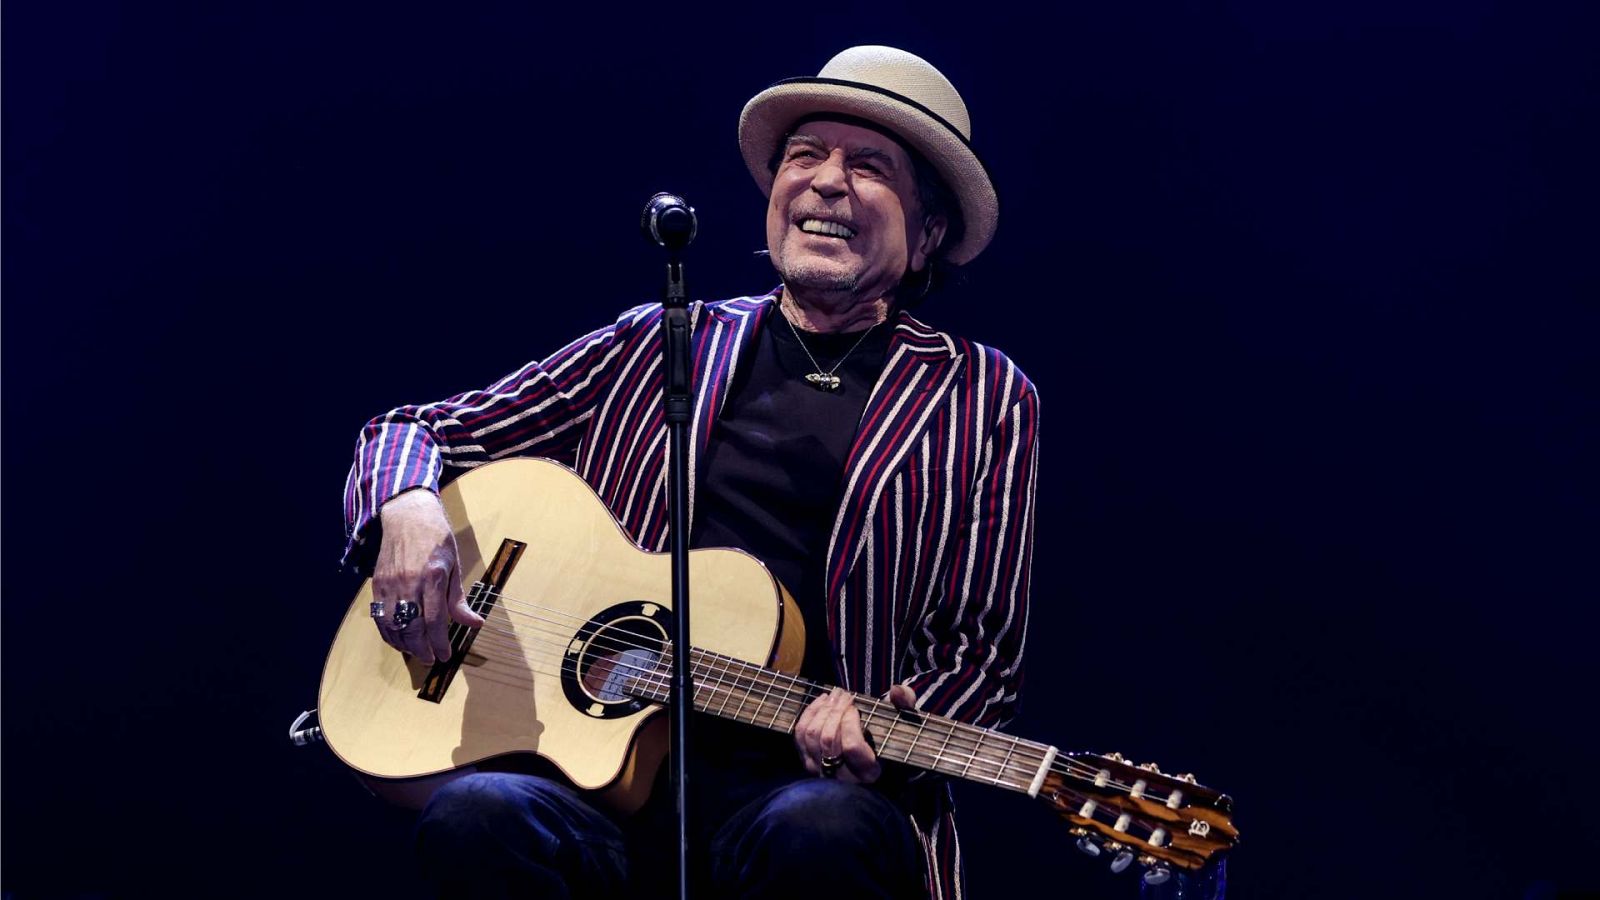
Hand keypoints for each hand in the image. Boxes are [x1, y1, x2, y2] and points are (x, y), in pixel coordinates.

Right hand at [372, 489, 482, 663]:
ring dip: (404, 645)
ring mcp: (389, 585)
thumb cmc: (436, 538)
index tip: (446, 655)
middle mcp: (408, 583)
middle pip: (412, 628)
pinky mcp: (377, 585)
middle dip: (422, 650)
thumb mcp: (454, 565)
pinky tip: (400, 640)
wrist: (406, 515)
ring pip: (393, 626)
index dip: (440, 643)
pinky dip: (389, 633)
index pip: (435, 620)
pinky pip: (379, 617)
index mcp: (432, 577)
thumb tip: (474, 623)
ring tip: (418, 652)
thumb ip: (458, 599)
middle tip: (432, 659)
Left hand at [793, 684, 917, 783]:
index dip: (849, 721)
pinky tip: (821, 701)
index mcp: (869, 772)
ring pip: (812, 737)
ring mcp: (821, 771)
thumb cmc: (891, 738)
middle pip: (828, 740)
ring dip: (821, 710)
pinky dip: (809, 714)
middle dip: (834, 711)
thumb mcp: (904, 721)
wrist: (876, 754)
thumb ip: (905, 705)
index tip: (854, 705)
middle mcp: (843, 777)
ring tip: (833, 695)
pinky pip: (800, 736)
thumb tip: (897, 690)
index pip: (851, 746)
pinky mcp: (808, 762)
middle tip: (843, 694)